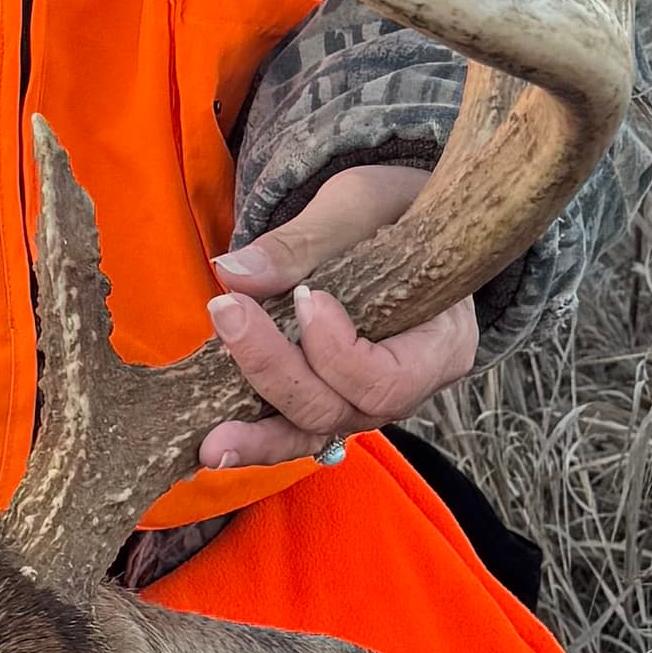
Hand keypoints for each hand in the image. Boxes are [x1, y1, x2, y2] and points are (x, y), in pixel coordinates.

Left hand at [192, 162, 482, 470]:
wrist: (396, 219)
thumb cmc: (393, 210)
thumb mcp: (358, 206)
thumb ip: (303, 242)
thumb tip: (234, 273)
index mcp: (441, 342)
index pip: (391, 380)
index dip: (340, 353)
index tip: (308, 297)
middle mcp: (409, 386)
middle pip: (343, 409)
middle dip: (279, 371)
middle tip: (227, 312)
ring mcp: (367, 399)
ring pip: (316, 431)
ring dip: (260, 435)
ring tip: (211, 442)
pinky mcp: (330, 398)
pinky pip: (296, 429)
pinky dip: (257, 438)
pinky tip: (214, 446)